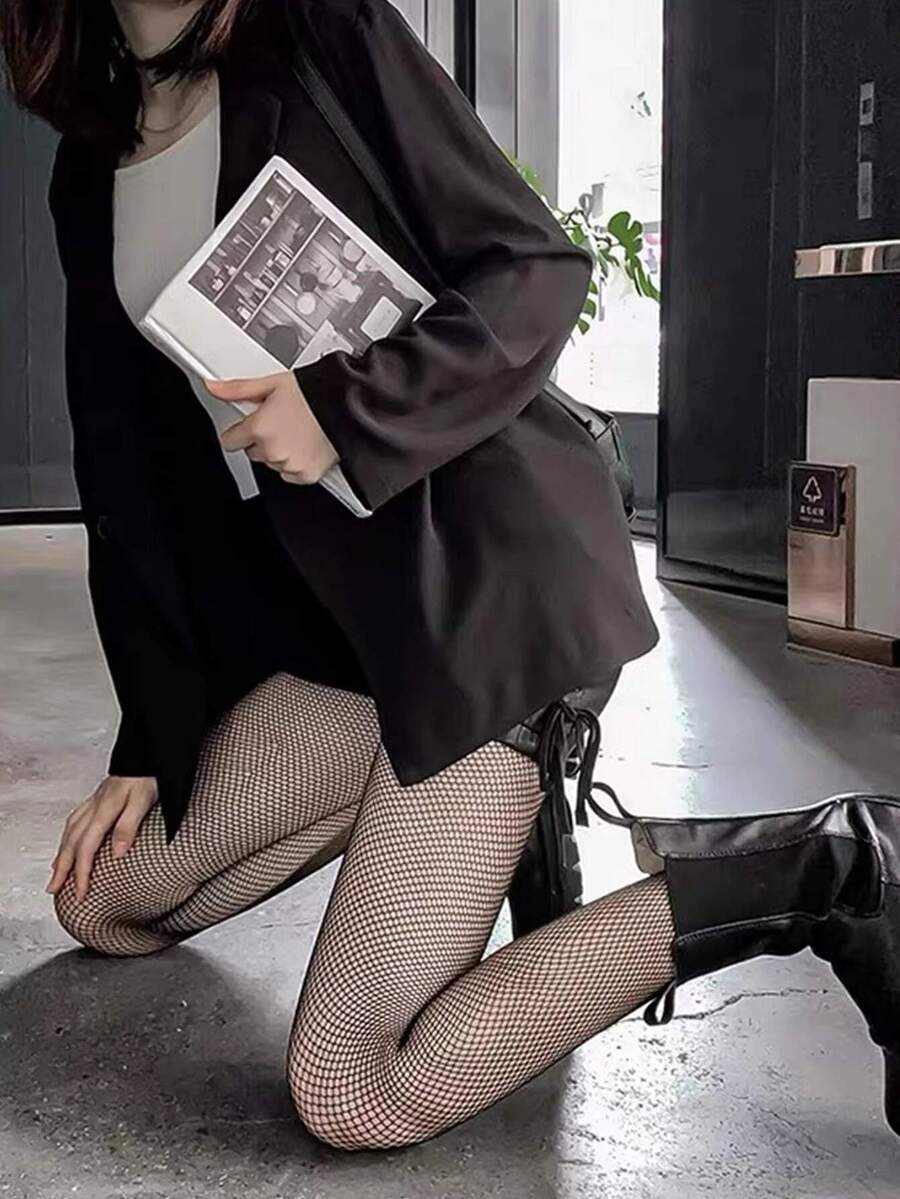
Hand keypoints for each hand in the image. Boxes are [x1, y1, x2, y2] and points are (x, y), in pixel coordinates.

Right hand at [47, 775, 158, 900]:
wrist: (149, 752)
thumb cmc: (150, 775)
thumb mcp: (143, 801)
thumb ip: (128, 826)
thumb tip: (116, 854)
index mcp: (104, 810)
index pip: (87, 849)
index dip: (82, 873)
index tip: (81, 894)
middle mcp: (95, 806)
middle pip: (71, 842)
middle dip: (62, 868)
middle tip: (53, 889)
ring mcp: (95, 801)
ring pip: (70, 831)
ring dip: (62, 853)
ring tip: (56, 871)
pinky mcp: (99, 797)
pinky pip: (76, 820)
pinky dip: (68, 835)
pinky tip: (68, 840)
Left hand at [205, 371, 338, 484]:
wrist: (347, 407)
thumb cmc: (314, 394)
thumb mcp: (272, 383)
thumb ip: (238, 389)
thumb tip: (214, 387)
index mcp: (259, 427)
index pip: (231, 440)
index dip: (239, 432)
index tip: (249, 427)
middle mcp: (272, 449)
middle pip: (253, 452)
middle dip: (262, 440)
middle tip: (282, 423)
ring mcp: (289, 464)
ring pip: (272, 463)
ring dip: (280, 451)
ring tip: (298, 432)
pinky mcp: (305, 475)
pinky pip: (290, 474)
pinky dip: (296, 463)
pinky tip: (306, 445)